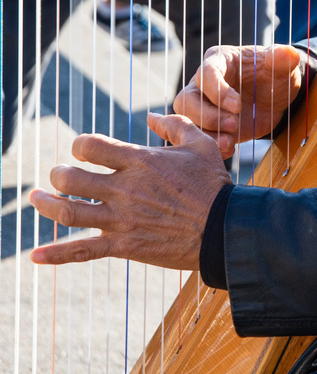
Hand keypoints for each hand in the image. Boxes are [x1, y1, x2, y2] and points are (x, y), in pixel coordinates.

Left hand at [28, 115, 230, 268]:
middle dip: (58, 175)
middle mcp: (125, 188)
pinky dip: (56, 254)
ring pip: (68, 212)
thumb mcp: (201, 144)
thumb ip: (174, 125)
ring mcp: (121, 219)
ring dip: (46, 205)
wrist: (224, 229)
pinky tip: (35, 255)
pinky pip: (82, 251)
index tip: (85, 152)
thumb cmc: (213, 185)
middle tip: (60, 177)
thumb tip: (151, 117)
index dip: (80, 146)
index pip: (89, 146)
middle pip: (70, 178)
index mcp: (140, 160)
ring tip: (37, 199)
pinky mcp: (124, 246)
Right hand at [173, 44, 302, 156]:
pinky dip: (210, 144)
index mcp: (219, 60)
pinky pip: (197, 135)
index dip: (218, 91)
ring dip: (207, 133)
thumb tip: (288, 53)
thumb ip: (283, 58)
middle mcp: (204, 82)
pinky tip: (228, 148)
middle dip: (208, 115)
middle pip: (187, 99)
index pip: (206, 73)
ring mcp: (203, 104)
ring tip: (230, 142)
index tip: (238, 106)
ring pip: (187, 119)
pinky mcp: (208, 124)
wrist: (276, 98)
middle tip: (234, 124)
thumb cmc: (275, 75)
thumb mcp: (282, 66)